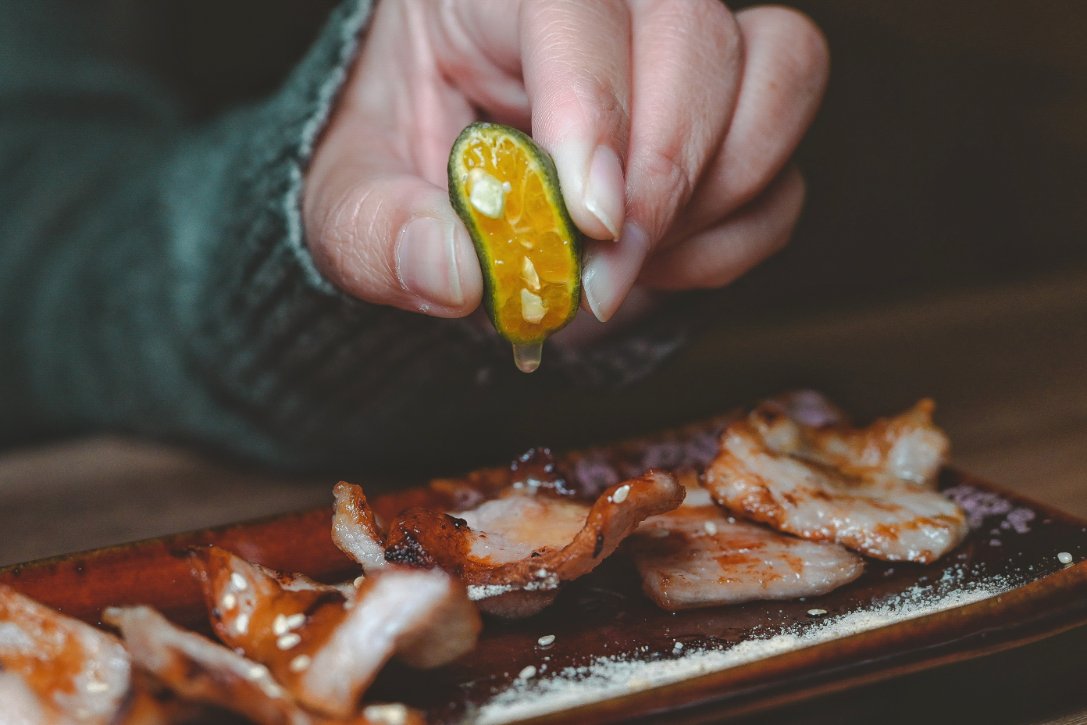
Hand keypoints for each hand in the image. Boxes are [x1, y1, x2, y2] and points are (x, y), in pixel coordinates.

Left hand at [303, 0, 827, 320]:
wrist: (450, 193)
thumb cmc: (398, 170)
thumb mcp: (352, 204)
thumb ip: (380, 235)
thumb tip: (453, 275)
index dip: (595, 101)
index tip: (589, 217)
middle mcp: (612, 2)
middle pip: (698, 32)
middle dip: (665, 173)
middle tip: (606, 275)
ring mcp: (687, 53)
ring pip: (781, 74)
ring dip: (719, 197)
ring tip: (632, 265)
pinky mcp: (733, 116)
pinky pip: (785, 170)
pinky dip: (734, 238)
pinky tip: (657, 268)